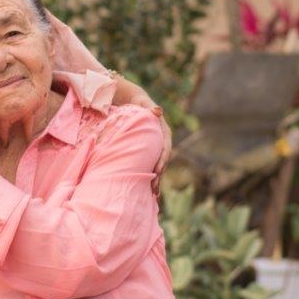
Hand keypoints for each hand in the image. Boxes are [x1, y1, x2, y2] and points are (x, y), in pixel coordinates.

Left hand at [113, 77, 171, 192]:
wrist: (133, 102)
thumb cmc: (137, 103)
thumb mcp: (143, 102)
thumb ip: (149, 106)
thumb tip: (158, 110)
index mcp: (164, 132)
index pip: (165, 148)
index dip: (162, 161)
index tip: (157, 172)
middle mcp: (162, 142)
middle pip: (162, 161)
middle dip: (159, 176)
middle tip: (154, 190)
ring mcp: (155, 148)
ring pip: (157, 166)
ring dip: (155, 180)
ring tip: (152, 196)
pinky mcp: (148, 152)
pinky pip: (150, 165)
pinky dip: (150, 177)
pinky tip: (146, 190)